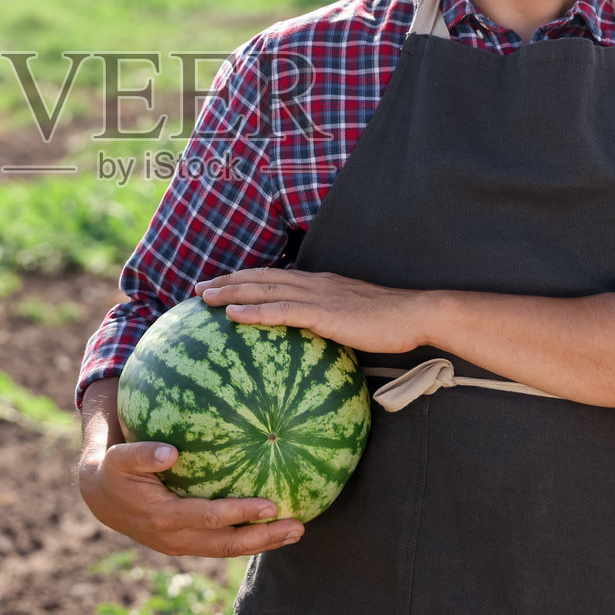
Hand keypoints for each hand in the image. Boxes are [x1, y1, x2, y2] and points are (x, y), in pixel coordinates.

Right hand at [78, 441, 303, 557]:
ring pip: (227, 550)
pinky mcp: (186, 544)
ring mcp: (181, 545)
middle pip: (227, 544)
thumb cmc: (114, 470)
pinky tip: (271, 529)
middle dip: (264, 539)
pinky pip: (221, 545)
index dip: (240, 514)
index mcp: (162, 517)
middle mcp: (175, 538)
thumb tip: (172, 451)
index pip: (209, 518)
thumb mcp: (119, 458)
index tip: (271, 504)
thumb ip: (142, 454)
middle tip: (298, 526)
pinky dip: (248, 541)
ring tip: (295, 532)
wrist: (101, 499)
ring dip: (263, 544)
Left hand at [195, 266, 431, 354]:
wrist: (415, 315)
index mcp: (320, 284)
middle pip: (261, 277)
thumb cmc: (390, 322)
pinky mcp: (323, 313)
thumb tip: (317, 338)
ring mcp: (317, 296)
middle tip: (200, 287)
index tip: (222, 284)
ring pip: (264, 288)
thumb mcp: (355, 319)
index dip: (246, 278)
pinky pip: (281, 310)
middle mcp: (313, 283)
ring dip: (231, 292)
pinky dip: (254, 311)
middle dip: (228, 281)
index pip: (275, 276)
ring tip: (204, 297)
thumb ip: (333, 323)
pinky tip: (233, 315)